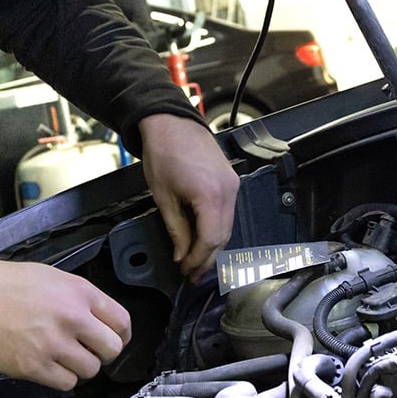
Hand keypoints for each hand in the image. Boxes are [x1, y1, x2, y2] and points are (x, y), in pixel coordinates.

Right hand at [0, 252, 131, 388]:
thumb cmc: (0, 283)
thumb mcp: (49, 277)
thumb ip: (77, 298)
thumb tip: (97, 319)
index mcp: (79, 292)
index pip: (122, 322)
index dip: (121, 336)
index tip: (114, 341)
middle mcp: (72, 317)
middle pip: (112, 349)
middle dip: (102, 355)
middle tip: (87, 353)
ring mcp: (53, 343)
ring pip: (90, 370)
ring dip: (79, 368)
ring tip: (61, 359)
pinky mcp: (33, 366)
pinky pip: (66, 383)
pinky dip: (60, 379)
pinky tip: (47, 367)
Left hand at [137, 113, 238, 280]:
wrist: (172, 123)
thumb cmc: (164, 153)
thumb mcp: (163, 197)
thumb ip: (176, 230)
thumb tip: (181, 254)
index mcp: (210, 195)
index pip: (210, 240)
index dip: (197, 259)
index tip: (185, 270)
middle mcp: (228, 191)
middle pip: (224, 237)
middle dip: (208, 258)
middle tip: (193, 274)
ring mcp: (233, 185)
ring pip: (228, 227)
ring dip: (214, 246)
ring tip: (197, 260)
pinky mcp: (232, 181)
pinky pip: (228, 213)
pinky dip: (217, 229)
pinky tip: (205, 238)